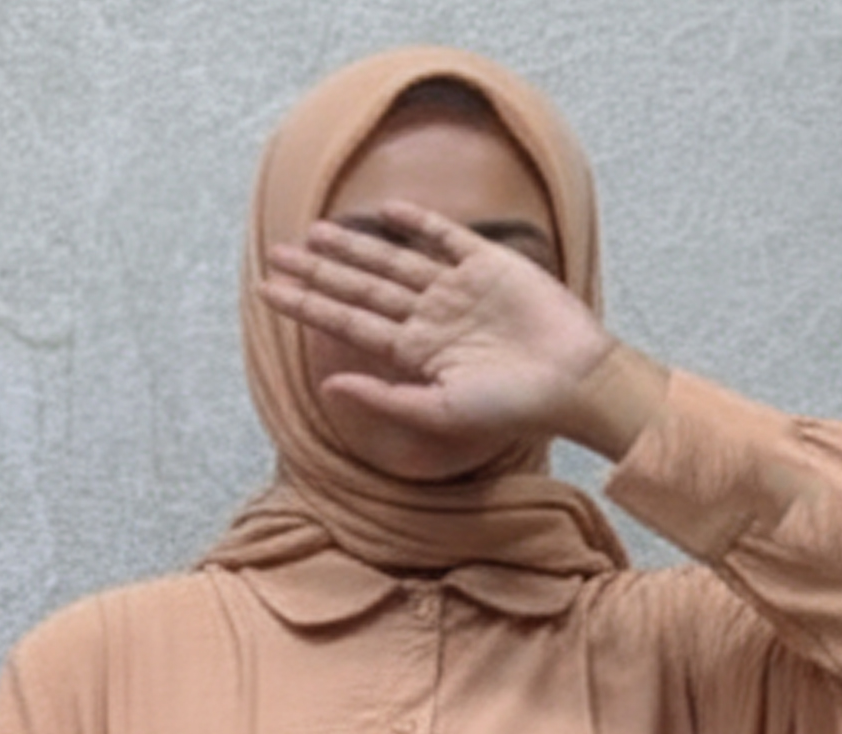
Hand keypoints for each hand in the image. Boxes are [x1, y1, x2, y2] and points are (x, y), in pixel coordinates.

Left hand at [262, 204, 648, 457]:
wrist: (572, 381)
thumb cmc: (510, 409)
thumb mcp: (438, 413)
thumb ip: (383, 400)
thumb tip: (327, 387)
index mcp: (415, 354)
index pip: (349, 324)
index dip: (308, 305)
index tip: (268, 290)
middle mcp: (430, 318)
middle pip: (362, 287)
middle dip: (319, 270)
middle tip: (276, 251)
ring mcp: (458, 288)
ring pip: (394, 260)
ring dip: (355, 246)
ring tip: (314, 231)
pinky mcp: (490, 263)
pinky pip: (446, 237)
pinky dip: (418, 221)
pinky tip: (386, 211)